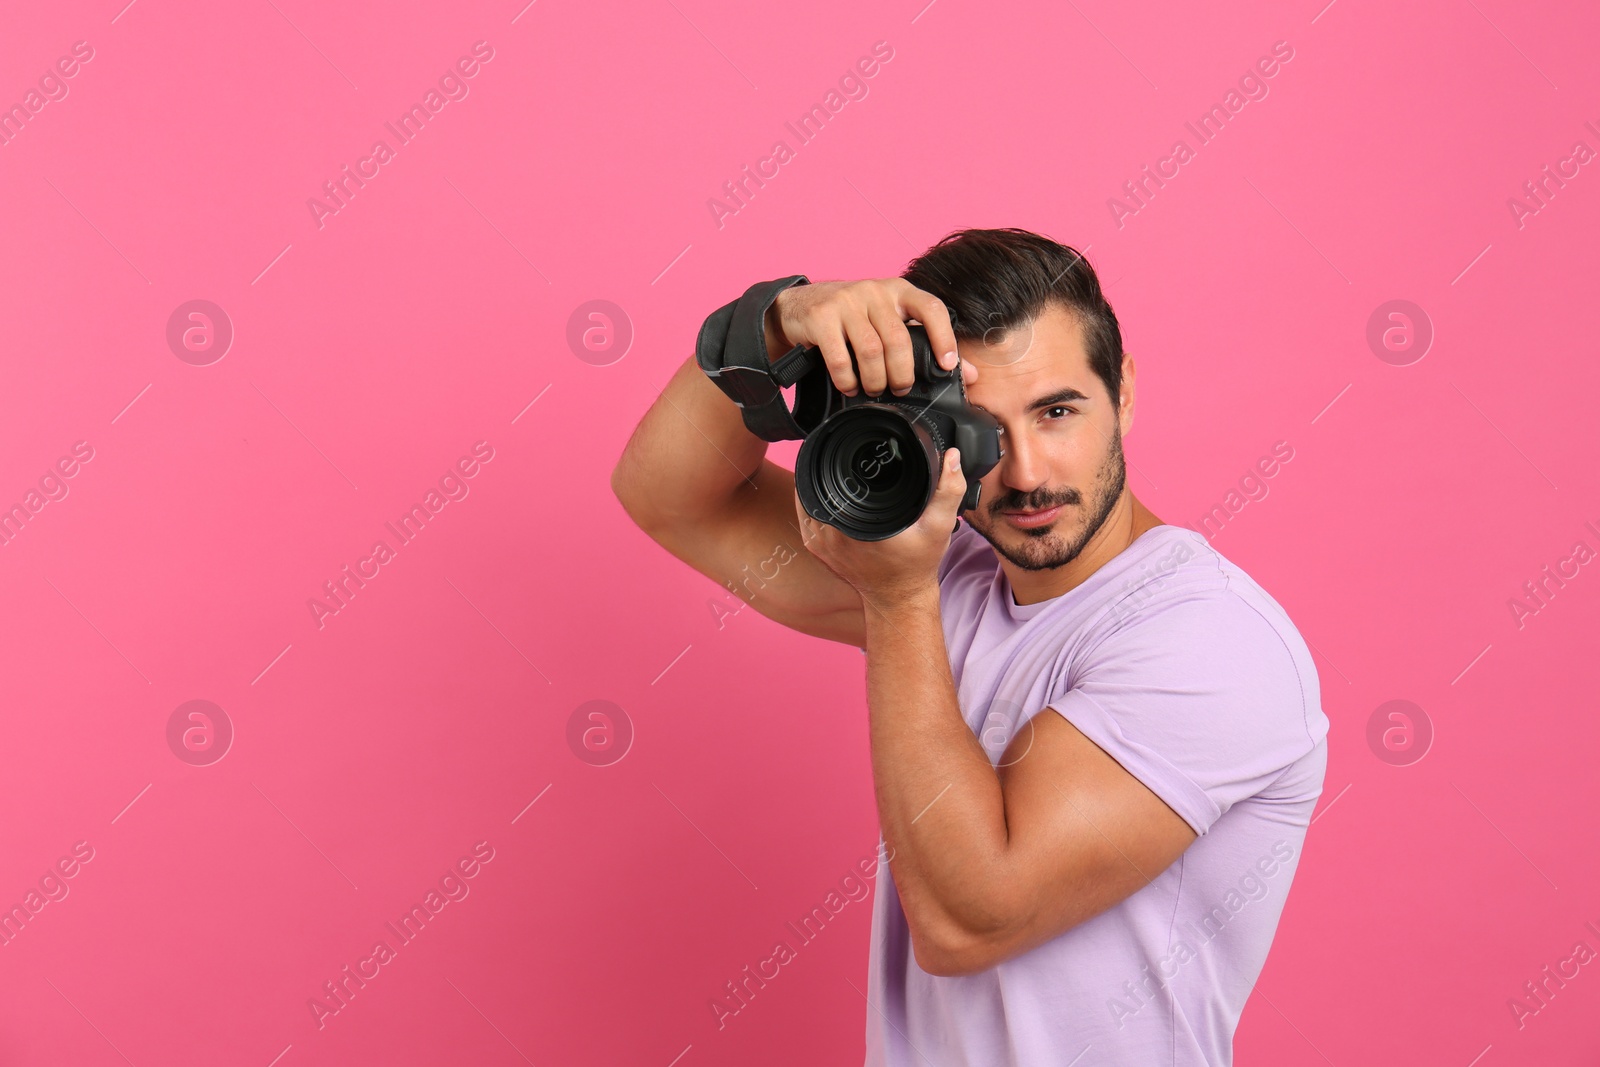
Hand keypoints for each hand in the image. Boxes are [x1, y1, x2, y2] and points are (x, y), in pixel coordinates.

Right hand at [764, 278, 978, 396]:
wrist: (799, 305)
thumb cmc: (853, 317)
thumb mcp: (889, 321)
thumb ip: (925, 343)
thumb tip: (969, 374)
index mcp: (898, 290)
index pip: (930, 307)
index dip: (943, 337)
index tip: (946, 365)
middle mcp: (874, 291)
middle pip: (898, 339)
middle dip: (902, 374)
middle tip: (899, 390)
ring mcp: (846, 302)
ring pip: (871, 351)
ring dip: (875, 380)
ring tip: (873, 390)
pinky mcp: (822, 317)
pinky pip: (840, 358)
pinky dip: (847, 380)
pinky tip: (849, 386)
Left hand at [796, 446, 966, 603]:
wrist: (899, 597)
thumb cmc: (917, 564)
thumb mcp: (940, 527)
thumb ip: (948, 491)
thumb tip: (952, 458)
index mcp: (854, 526)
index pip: (832, 478)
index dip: (835, 455)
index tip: (846, 440)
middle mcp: (831, 534)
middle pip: (817, 484)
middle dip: (828, 466)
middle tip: (846, 452)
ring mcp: (819, 543)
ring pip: (808, 498)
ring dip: (819, 482)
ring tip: (836, 466)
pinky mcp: (817, 549)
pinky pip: (807, 515)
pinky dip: (814, 500)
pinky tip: (829, 490)